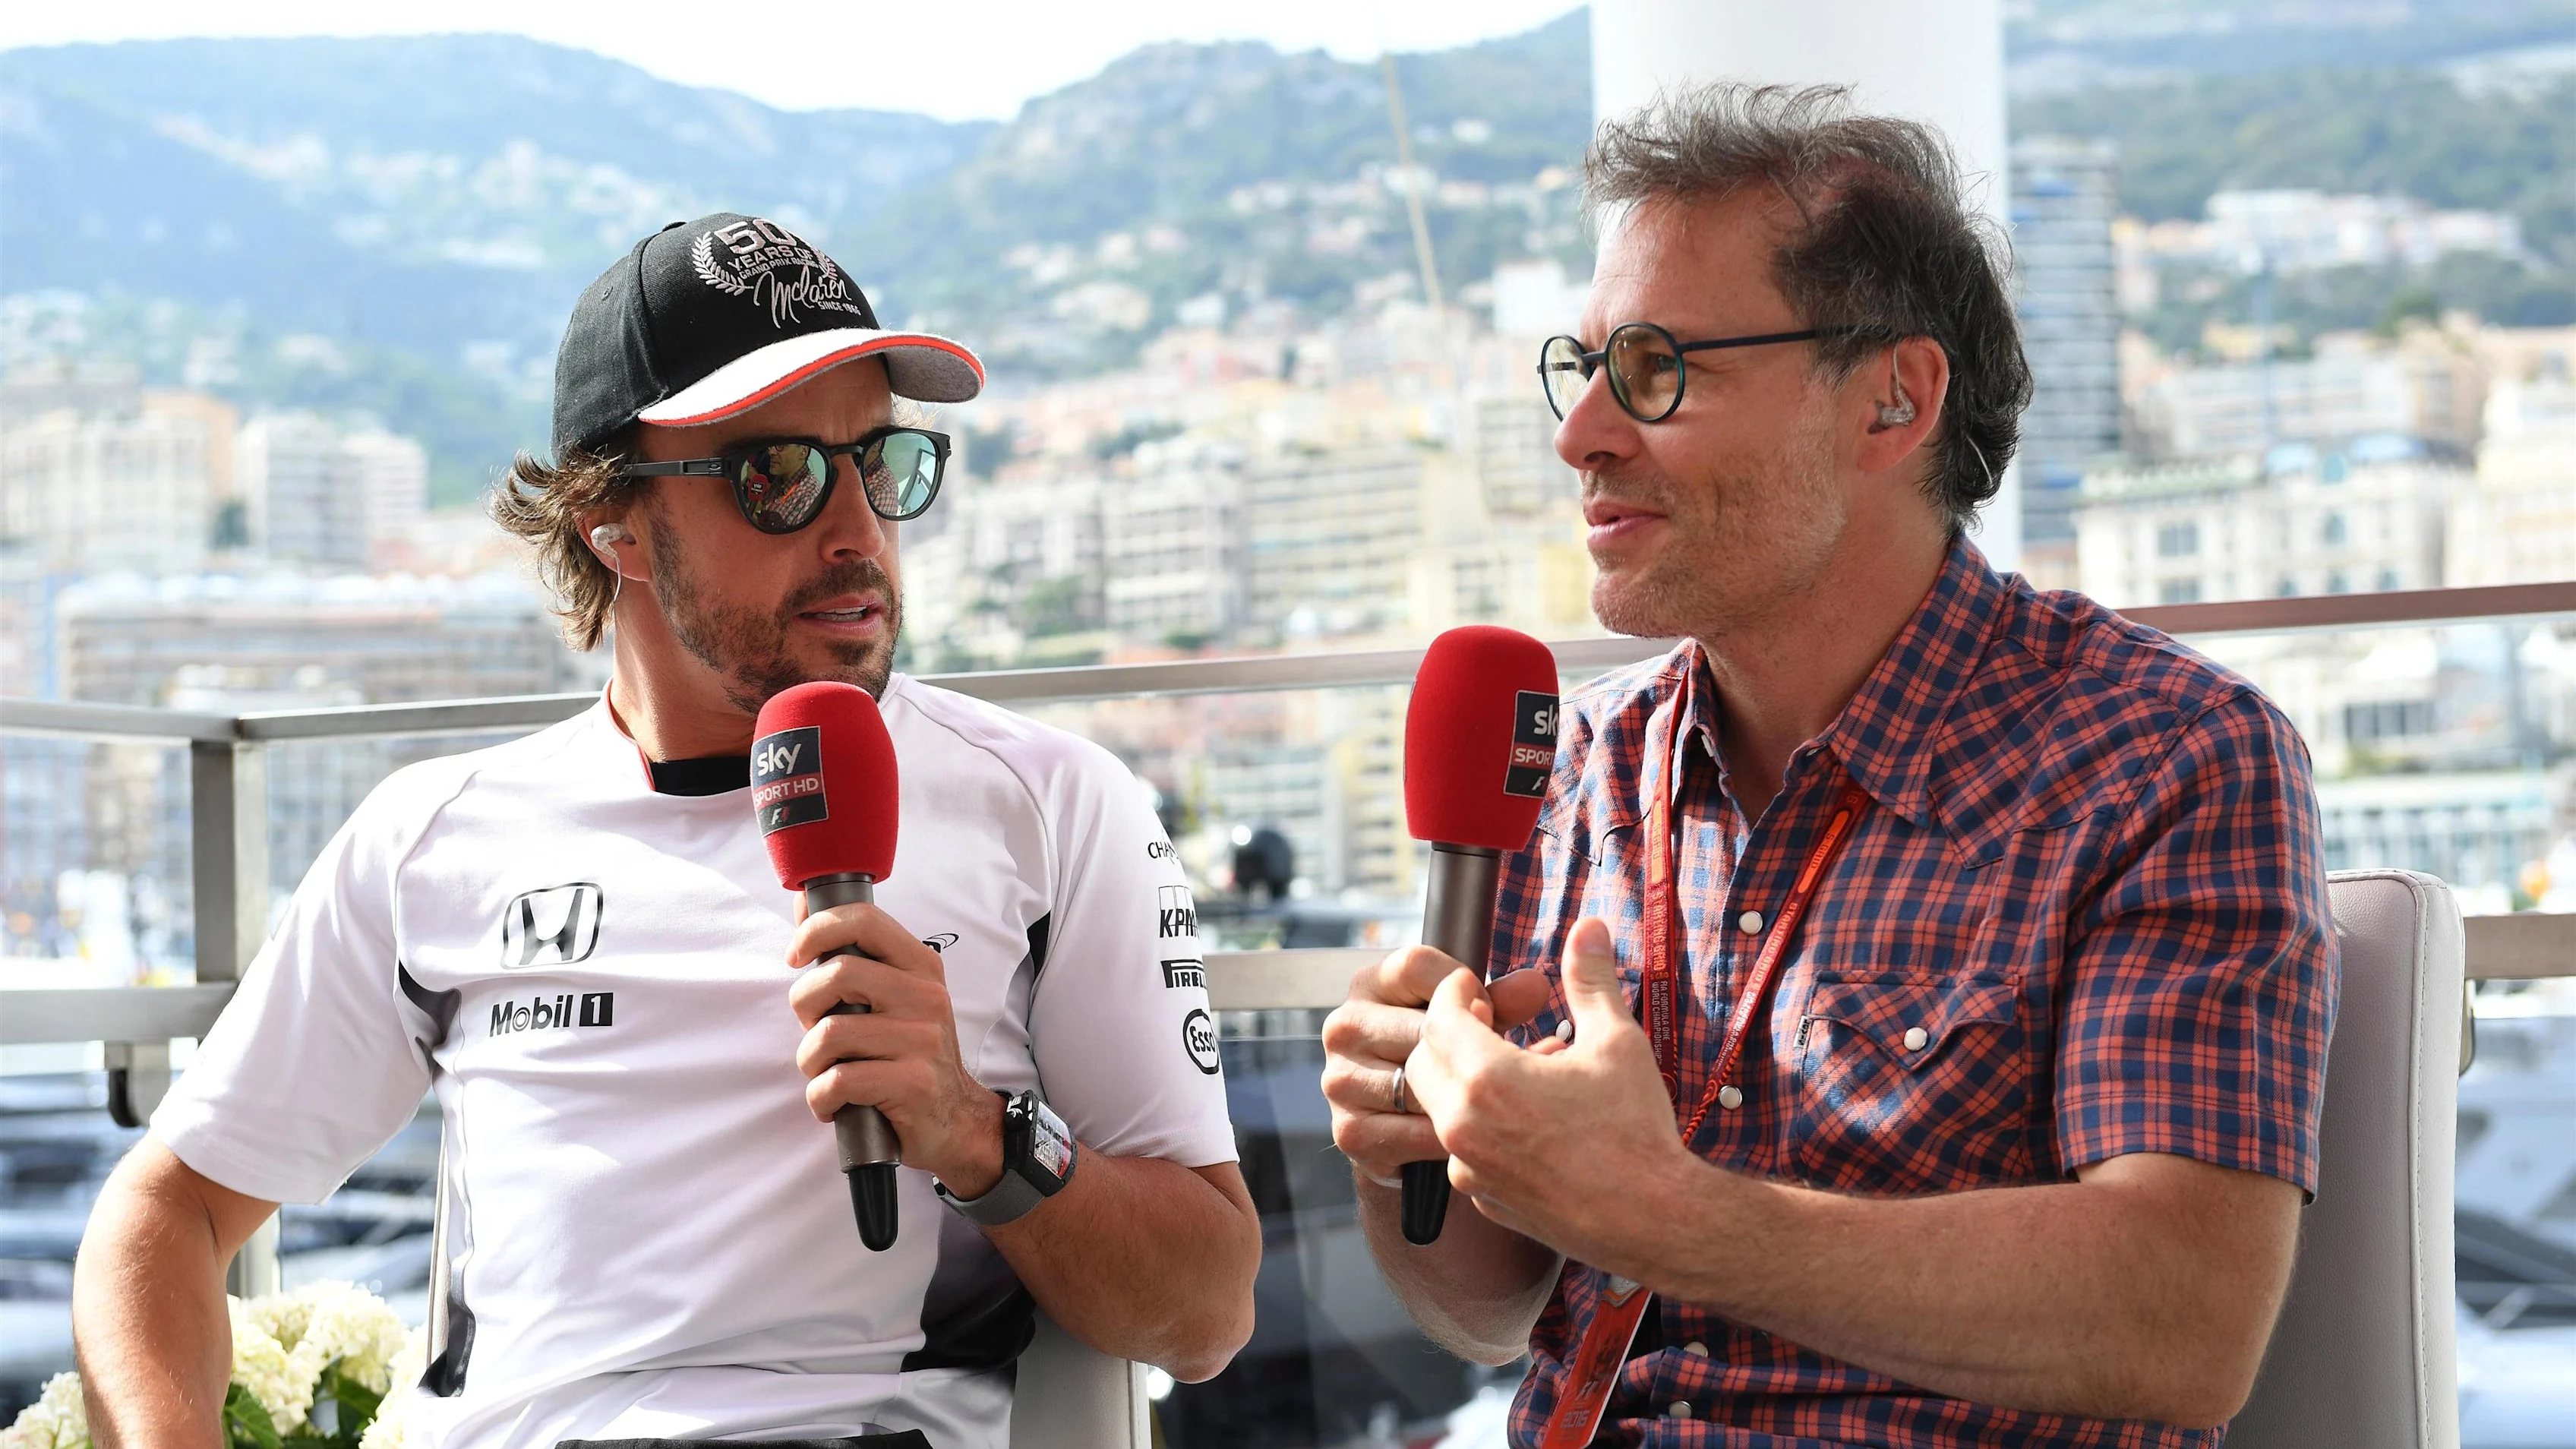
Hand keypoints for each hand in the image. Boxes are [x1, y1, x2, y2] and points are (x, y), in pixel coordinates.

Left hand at [788, 901, 1004, 1196]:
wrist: (956, 1119)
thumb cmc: (909, 1054)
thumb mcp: (893, 996)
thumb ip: (852, 952)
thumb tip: (804, 901)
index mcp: (920, 967)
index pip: (864, 921)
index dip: (818, 929)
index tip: (797, 956)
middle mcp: (926, 997)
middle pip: (837, 973)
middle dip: (804, 1004)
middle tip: (814, 1029)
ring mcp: (922, 1040)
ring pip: (829, 1033)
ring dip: (811, 1061)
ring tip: (825, 1073)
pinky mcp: (912, 1083)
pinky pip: (838, 1081)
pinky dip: (821, 1097)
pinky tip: (833, 1104)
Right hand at [1321, 945, 1557, 1187]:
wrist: (1402, 1132)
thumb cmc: (1438, 1058)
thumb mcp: (1467, 1019)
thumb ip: (1499, 1000)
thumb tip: (1534, 987)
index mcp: (1368, 985)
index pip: (1417, 965)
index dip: (1466, 987)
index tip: (1489, 1010)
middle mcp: (1344, 1027)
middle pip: (1423, 1028)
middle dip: (1470, 1049)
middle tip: (1501, 1066)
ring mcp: (1340, 1079)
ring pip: (1422, 1084)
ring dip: (1464, 1099)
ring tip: (1491, 1103)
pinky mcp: (1348, 1130)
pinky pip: (1416, 1132)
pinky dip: (1451, 1138)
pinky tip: (1468, 1135)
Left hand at [1401, 917, 1688, 1266]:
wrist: (1654, 1220)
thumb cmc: (1636, 1131)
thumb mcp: (1617, 1042)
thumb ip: (1591, 979)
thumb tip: (1590, 926)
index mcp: (1487, 1078)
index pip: (1438, 1016)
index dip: (1454, 993)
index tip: (1476, 986)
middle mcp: (1464, 1125)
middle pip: (1423, 1060)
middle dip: (1447, 1034)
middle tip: (1487, 1020)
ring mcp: (1468, 1168)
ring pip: (1438, 1107)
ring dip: (1462, 1080)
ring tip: (1516, 1068)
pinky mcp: (1482, 1199)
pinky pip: (1460, 1149)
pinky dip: (1478, 1125)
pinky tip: (1526, 1119)